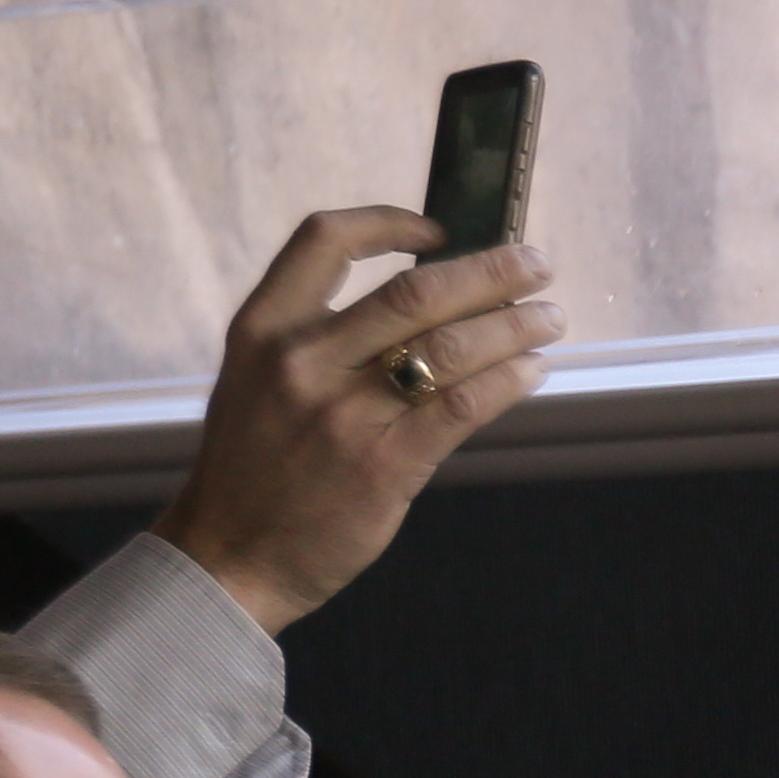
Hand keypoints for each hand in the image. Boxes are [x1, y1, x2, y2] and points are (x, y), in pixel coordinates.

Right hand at [146, 208, 565, 632]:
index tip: (441, 229)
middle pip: (413, 292)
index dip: (390, 221)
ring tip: (550, 319)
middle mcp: (302, 360)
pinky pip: (463, 408)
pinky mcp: (384, 466)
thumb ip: (322, 341)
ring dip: (513, 326)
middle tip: (536, 264)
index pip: (325, 240)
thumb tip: (423, 306)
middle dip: (489, 273)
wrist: (228, 555)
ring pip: (449, 348)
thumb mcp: (258, 380)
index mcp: (264, 328)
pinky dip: (508, 381)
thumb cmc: (254, 467)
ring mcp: (344, 414)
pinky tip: (531, 371)